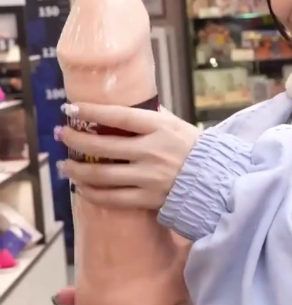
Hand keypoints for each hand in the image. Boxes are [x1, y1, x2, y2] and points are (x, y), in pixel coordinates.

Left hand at [57, 103, 201, 209]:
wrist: (217, 181)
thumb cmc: (195, 149)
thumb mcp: (178, 125)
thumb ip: (152, 117)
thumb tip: (125, 106)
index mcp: (160, 128)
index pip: (118, 116)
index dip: (91, 111)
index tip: (69, 108)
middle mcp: (152, 151)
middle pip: (102, 146)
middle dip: (75, 139)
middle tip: (61, 135)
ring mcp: (149, 177)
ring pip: (101, 174)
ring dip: (76, 170)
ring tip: (64, 165)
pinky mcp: (148, 199)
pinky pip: (111, 198)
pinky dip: (92, 193)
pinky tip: (82, 187)